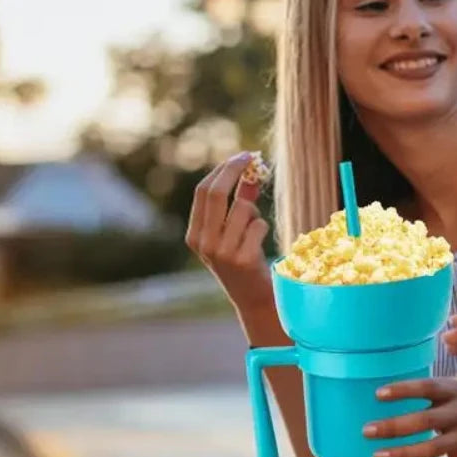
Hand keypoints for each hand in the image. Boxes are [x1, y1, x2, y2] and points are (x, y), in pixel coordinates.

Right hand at [186, 153, 271, 307]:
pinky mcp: (242, 260)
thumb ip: (241, 201)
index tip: (242, 156)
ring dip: (254, 212)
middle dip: (235, 170)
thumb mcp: (234, 232)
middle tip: (252, 158)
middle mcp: (203, 243)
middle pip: (215, 193)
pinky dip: (262, 228)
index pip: (203, 191)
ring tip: (254, 230)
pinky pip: (258, 225)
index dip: (223, 170)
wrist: (253, 299)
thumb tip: (251, 172)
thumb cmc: (244, 260)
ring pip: (242, 208)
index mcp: (194, 235)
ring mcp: (221, 252)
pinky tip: (259, 245)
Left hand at [362, 377, 456, 456]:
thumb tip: (390, 393)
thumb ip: (433, 394)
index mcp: (454, 391)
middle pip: (424, 421)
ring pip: (431, 449)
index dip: (403, 390)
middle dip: (394, 426)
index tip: (378, 394)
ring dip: (403, 454)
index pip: (426, 388)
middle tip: (367, 430)